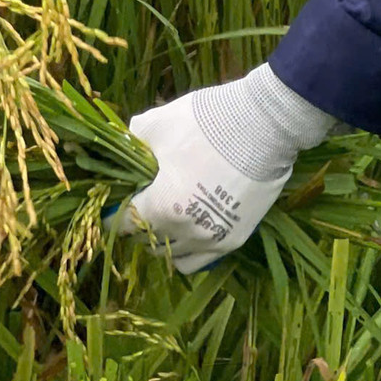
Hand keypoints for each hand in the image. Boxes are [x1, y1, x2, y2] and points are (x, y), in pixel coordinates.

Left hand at [108, 63, 337, 272]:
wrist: (265, 123)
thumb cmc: (208, 121)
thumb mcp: (159, 123)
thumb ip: (132, 141)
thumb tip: (121, 150)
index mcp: (160, 206)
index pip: (123, 224)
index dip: (116, 212)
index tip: (116, 202)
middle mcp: (183, 232)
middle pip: (146, 242)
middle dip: (141, 224)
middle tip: (145, 202)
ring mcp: (211, 239)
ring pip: (172, 256)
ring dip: (164, 240)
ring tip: (168, 217)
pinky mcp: (234, 239)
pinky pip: (200, 259)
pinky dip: (189, 249)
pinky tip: (190, 227)